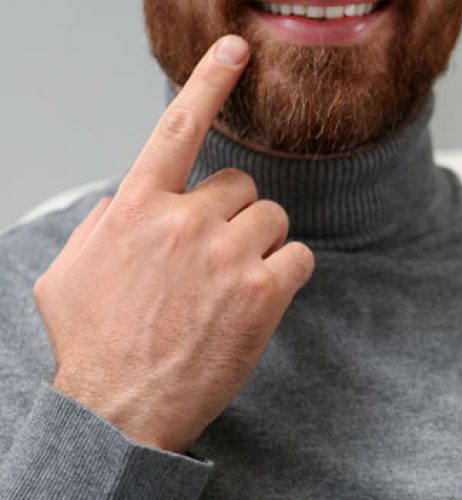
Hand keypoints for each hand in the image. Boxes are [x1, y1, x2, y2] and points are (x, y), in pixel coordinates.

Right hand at [34, 36, 314, 452]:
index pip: (177, 127)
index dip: (209, 81)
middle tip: (213, 262)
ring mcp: (226, 254)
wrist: (119, 409)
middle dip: (233, 217)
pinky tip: (259, 301)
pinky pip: (300, 256)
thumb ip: (101, 225)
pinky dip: (288, 274)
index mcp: (136, 208)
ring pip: (274, 218)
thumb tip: (125, 203)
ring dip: (261, 246)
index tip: (236, 50)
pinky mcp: (263, 290)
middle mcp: (183, 220)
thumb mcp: (68, 274)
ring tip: (231, 288)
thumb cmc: (93, 346)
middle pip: (240, 186)